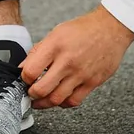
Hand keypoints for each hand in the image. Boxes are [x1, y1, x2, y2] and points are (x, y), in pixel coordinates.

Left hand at [19, 6, 133, 108]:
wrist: (110, 29)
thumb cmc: (82, 30)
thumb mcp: (55, 33)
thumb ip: (38, 51)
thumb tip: (23, 68)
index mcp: (55, 46)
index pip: (30, 71)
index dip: (24, 78)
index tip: (25, 79)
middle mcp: (67, 61)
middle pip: (42, 89)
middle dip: (32, 95)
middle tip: (31, 93)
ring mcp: (81, 73)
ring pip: (57, 99)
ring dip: (45, 103)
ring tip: (41, 100)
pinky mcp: (93, 82)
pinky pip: (74, 101)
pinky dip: (63, 103)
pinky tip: (60, 97)